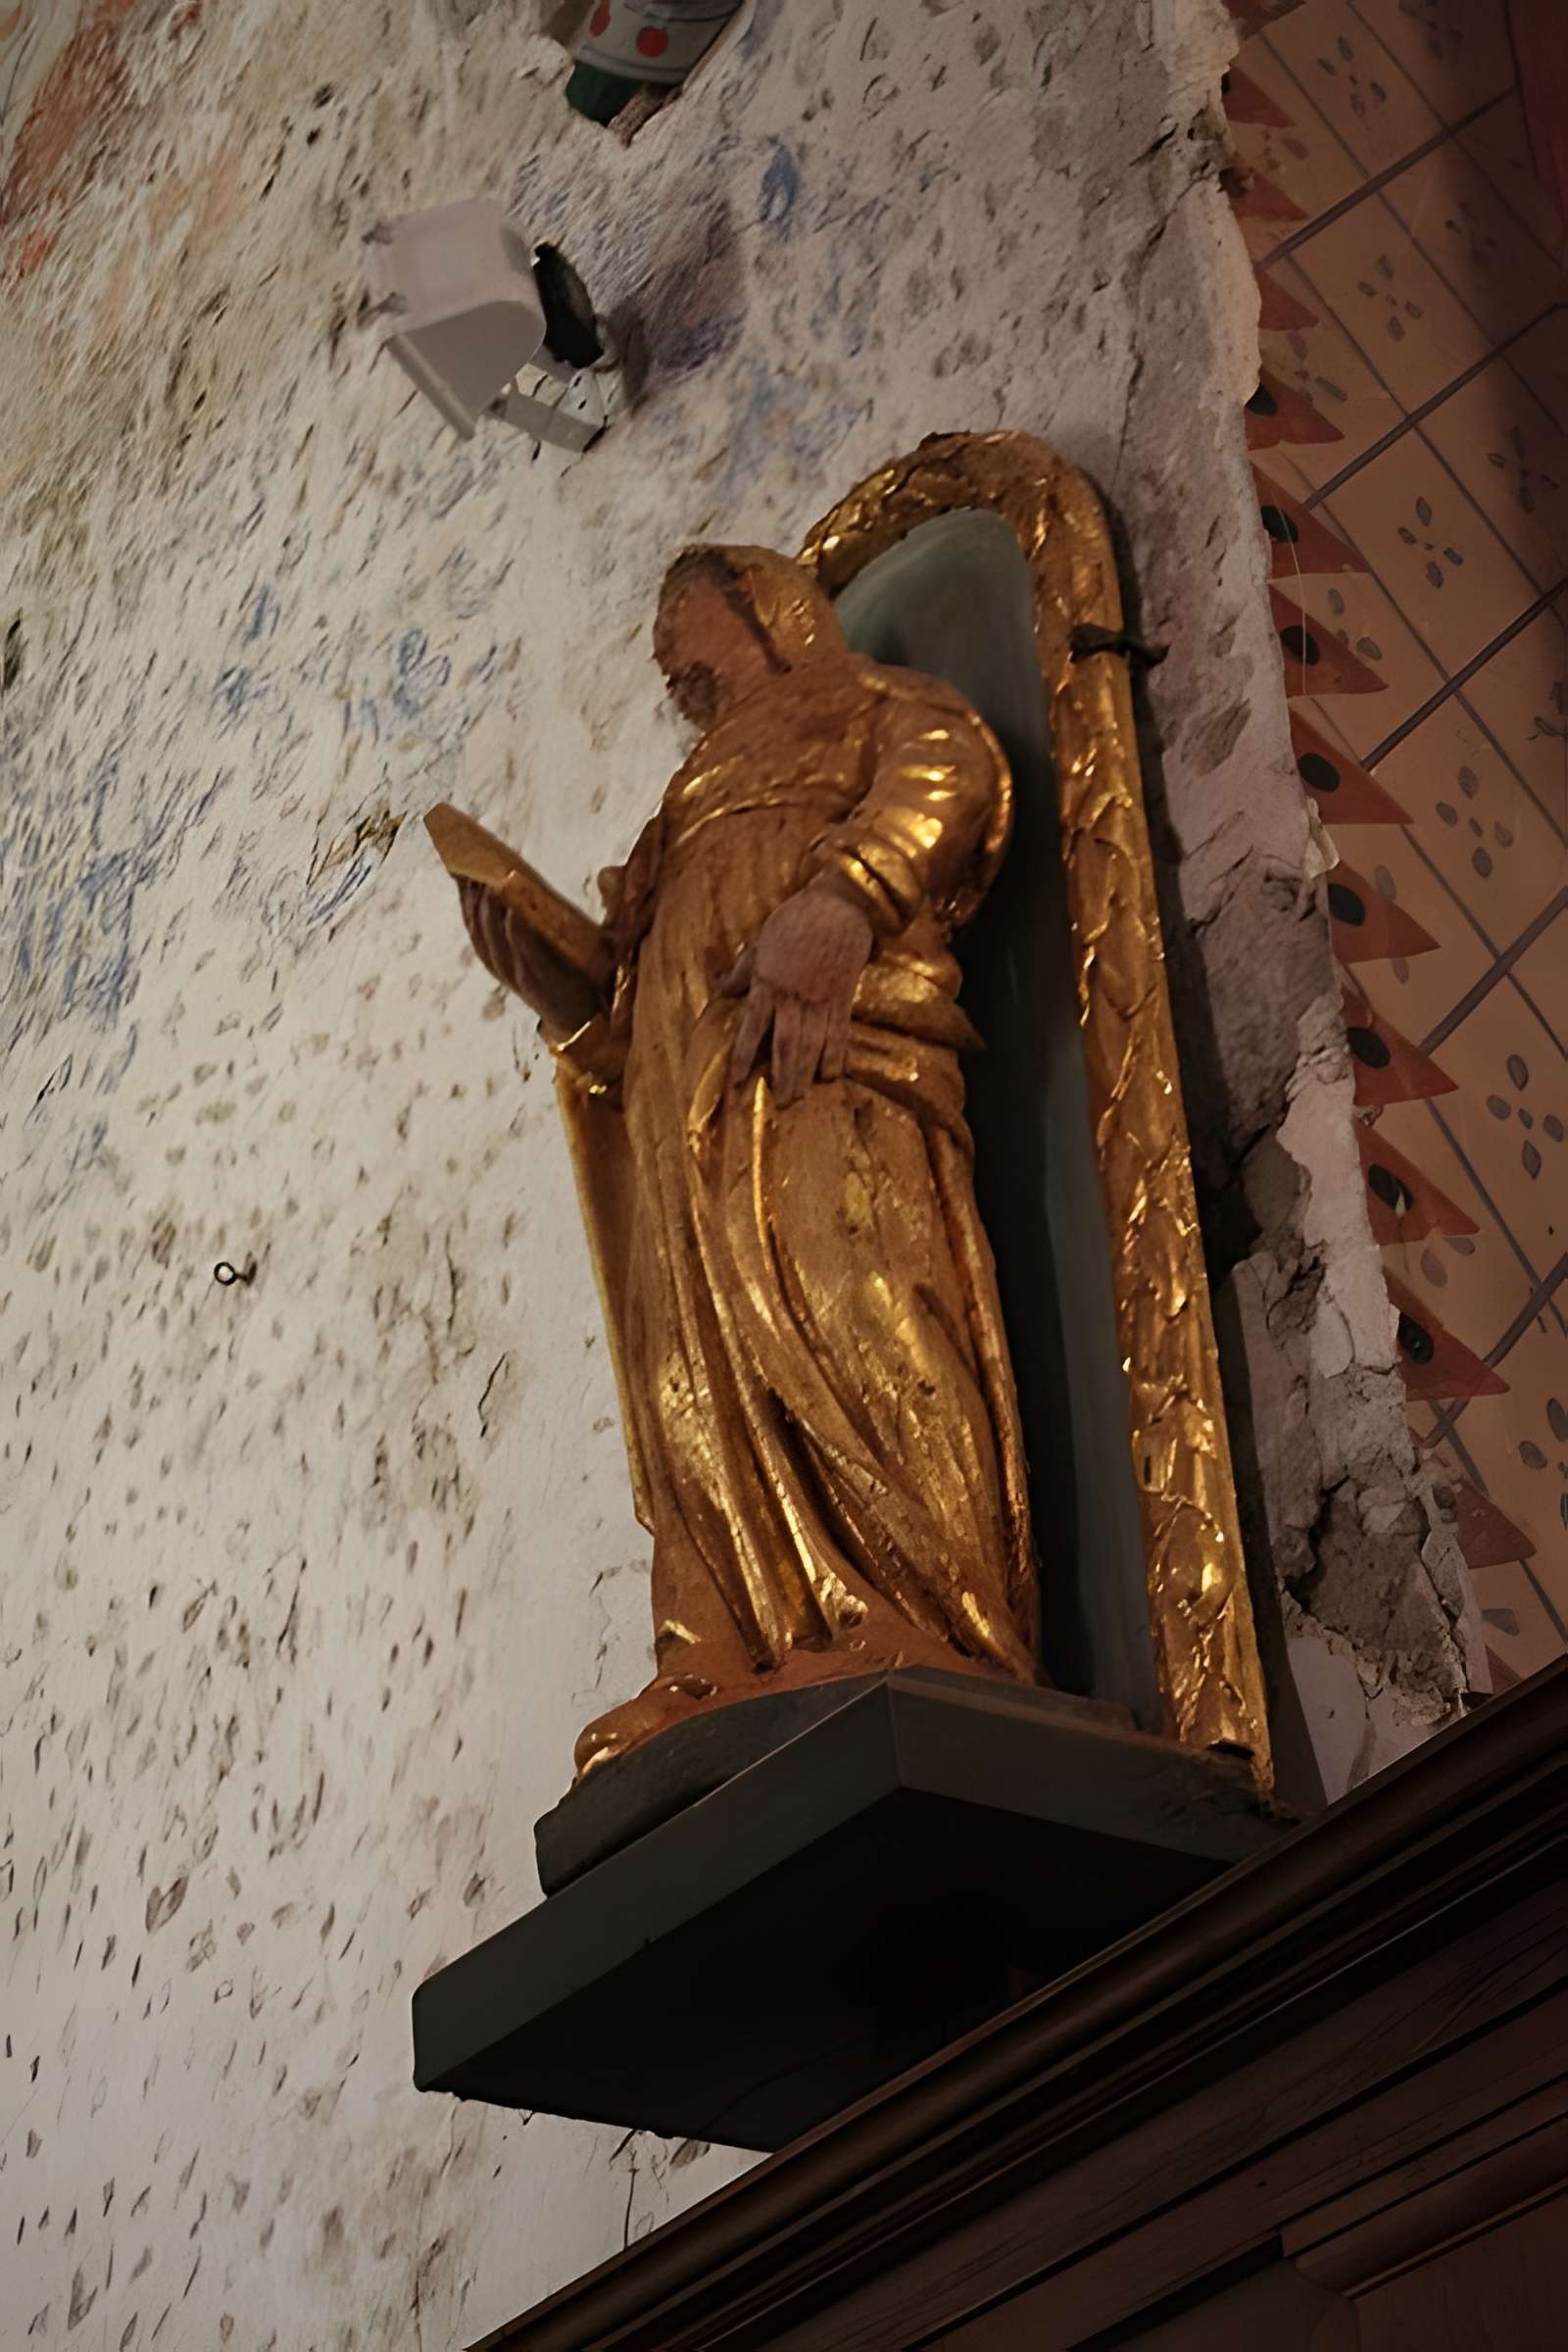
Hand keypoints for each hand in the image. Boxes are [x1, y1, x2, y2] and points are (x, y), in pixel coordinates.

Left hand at [724, 877, 873, 1103]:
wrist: (841, 905)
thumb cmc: (796, 918)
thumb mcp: (762, 942)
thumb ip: (743, 971)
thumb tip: (722, 992)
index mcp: (768, 982)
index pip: (752, 1027)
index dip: (742, 1056)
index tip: (735, 1082)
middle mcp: (794, 996)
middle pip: (786, 1044)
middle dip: (781, 1076)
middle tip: (780, 1104)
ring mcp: (821, 998)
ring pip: (812, 1044)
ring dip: (804, 1074)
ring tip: (798, 1097)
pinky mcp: (843, 997)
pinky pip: (839, 1033)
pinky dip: (835, 1056)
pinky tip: (831, 1076)